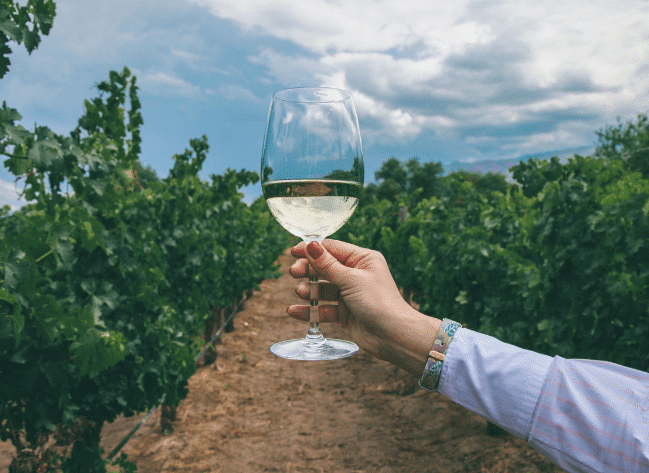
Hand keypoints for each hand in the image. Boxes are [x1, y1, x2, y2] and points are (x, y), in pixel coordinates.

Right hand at [288, 239, 439, 373]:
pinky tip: (294, 311)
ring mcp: (350, 295)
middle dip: (308, 270)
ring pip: (322, 289)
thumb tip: (310, 245)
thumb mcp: (351, 279)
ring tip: (300, 292)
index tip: (292, 252)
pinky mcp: (345, 313)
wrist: (393, 336)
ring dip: (308, 290)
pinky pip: (323, 309)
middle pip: (324, 268)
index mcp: (363, 259)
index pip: (332, 249)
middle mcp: (356, 275)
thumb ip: (327, 265)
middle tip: (293, 273)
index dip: (312, 249)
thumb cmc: (379, 302)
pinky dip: (309, 310)